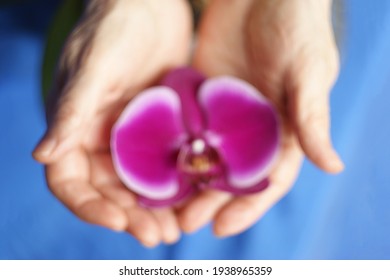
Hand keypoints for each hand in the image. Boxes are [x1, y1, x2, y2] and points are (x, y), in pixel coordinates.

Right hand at [33, 0, 191, 246]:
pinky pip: (163, 165)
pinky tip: (194, 199)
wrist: (149, 5)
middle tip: (160, 237)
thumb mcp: (93, 68)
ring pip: (138, 185)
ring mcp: (129, 136)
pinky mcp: (157, 129)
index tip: (120, 223)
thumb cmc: (114, 27)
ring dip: (155, 209)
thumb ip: (71, 111)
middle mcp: (100, 140)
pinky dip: (175, 186)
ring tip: (177, 230)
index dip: (91, 207)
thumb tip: (42, 156)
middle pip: (109, 192)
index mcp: (75, 130)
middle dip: (131, 217)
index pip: (71, 182)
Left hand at [178, 0, 343, 236]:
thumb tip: (333, 167)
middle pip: (231, 176)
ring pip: (205, 157)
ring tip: (165, 205)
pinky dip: (173, 148)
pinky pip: (186, 128)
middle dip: (210, 202)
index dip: (247, 206)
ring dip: (188, 182)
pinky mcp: (201, 97)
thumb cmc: (294, 26)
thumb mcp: (306, 71)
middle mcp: (253, 130)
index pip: (267, 180)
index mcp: (283, 131)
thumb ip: (312, 118)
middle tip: (184, 224)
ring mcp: (225, 115)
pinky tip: (155, 165)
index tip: (221, 228)